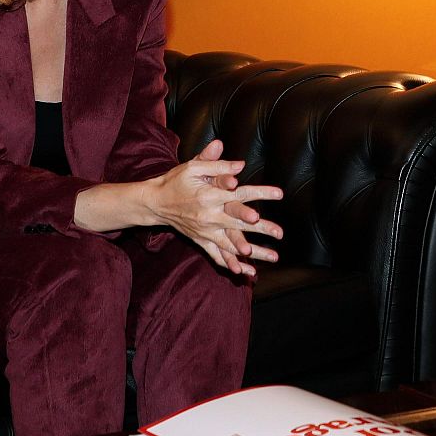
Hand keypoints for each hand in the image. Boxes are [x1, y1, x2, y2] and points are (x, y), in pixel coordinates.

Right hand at [146, 139, 283, 277]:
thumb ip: (217, 165)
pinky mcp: (201, 241)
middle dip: (262, 228)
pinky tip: (248, 272)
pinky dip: (232, 264)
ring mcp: (205, 232)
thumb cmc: (176, 181)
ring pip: (232, 245)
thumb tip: (240, 164)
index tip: (279, 194)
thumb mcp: (193, 167)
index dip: (260, 193)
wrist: (155, 202)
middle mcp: (208, 217)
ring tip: (274, 257)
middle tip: (280, 232)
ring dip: (254, 252)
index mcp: (209, 196)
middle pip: (240, 224)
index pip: (240, 194)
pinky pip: (218, 256)